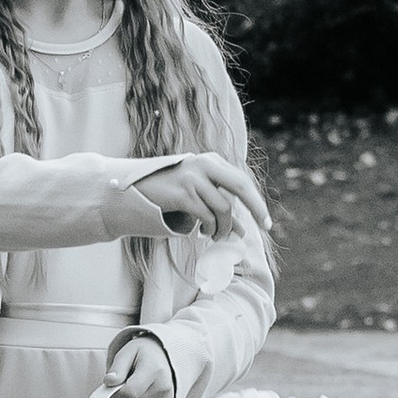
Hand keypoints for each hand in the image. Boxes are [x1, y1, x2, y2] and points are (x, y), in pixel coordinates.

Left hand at [104, 334, 177, 397]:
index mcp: (154, 371)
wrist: (162, 358)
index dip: (115, 393)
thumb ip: (117, 368)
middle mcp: (163, 389)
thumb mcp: (127, 352)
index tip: (114, 384)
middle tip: (122, 387)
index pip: (129, 393)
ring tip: (130, 392)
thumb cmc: (144, 355)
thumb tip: (109, 382)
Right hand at [125, 152, 268, 243]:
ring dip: (223, 228)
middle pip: (241, 186)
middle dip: (257, 208)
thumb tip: (242, 232)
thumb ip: (218, 209)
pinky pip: (207, 216)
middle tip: (266, 227)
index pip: (242, 182)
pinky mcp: (182, 193)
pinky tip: (203, 233)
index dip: (257, 203)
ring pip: (223, 208)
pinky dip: (209, 228)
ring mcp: (192, 178)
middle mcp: (204, 165)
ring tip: (215, 236)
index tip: (266, 223)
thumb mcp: (197, 199)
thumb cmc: (167, 195)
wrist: (131, 191)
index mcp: (210, 161)